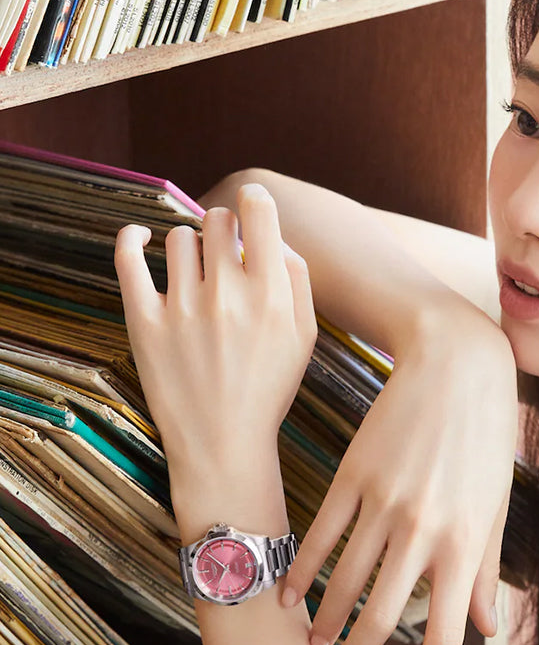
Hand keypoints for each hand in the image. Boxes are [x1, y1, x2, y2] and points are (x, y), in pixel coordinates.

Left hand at [113, 183, 317, 483]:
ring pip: (179, 238)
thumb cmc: (268, 389)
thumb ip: (297, 280)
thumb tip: (275, 236)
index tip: (252, 205)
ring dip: (189, 246)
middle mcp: (228, 295)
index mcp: (272, 296)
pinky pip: (128, 258)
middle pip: (217, 221)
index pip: (258, 212)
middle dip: (223, 229)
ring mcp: (182, 308)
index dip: (255, 200)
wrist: (224, 444)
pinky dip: (131, 237)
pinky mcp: (144, 323)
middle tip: (224, 253)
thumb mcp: (305, 337)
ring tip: (195, 273)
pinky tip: (139, 237)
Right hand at [280, 305, 517, 644]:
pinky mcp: (351, 476)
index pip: (448, 630)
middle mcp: (423, 529)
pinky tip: (287, 594)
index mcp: (466, 540)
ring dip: (324, 622)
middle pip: (382, 615)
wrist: (456, 361)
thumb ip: (484, 569)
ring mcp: (382, 502)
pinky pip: (320, 537)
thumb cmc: (486, 435)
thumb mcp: (497, 503)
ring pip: (344, 581)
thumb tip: (485, 629)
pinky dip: (302, 571)